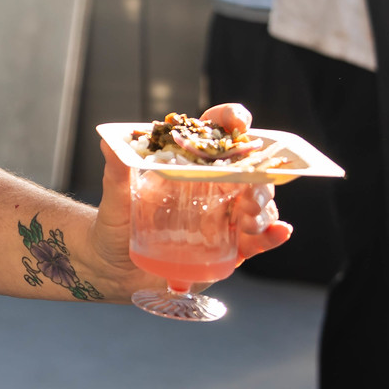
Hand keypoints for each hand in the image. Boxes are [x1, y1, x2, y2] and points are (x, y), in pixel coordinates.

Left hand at [88, 102, 292, 300]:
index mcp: (190, 166)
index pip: (216, 135)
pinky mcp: (231, 248)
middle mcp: (213, 188)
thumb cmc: (116, 223)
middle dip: (258, 176)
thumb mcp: (117, 196)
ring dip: (264, 207)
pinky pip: (259, 240)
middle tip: (250, 191)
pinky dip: (273, 235)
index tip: (239, 122)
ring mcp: (225, 217)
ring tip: (250, 218)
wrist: (114, 266)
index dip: (232, 121)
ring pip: (259, 205)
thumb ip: (117, 171)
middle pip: (249, 171)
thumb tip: (107, 142)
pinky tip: (281, 232)